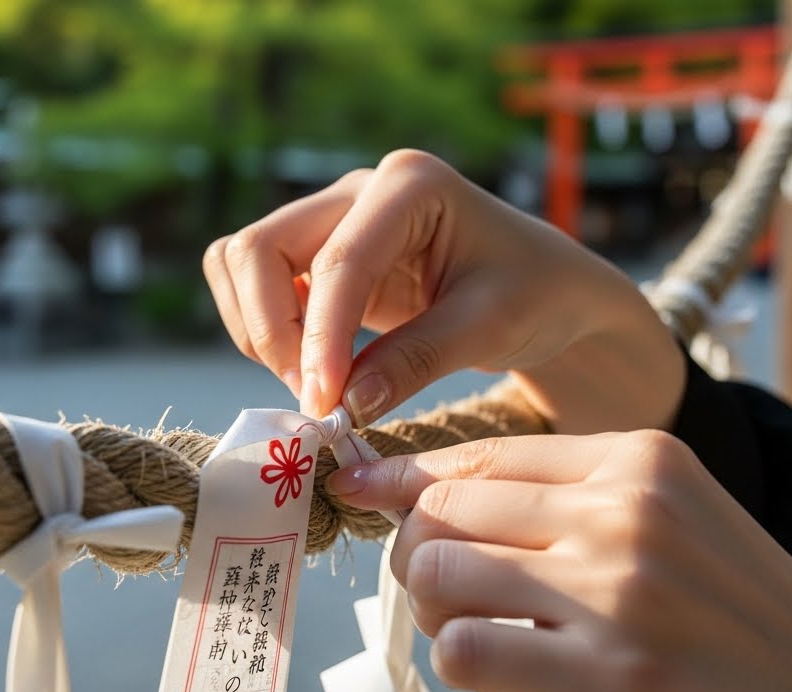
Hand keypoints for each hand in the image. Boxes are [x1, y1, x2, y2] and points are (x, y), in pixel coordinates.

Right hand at [203, 149, 684, 432]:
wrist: (547, 288)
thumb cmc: (535, 293)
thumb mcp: (491, 327)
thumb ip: (416, 361)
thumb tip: (344, 405)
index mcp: (411, 184)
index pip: (338, 259)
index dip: (320, 334)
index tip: (323, 401)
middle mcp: (359, 190)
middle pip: (260, 247)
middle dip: (273, 329)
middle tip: (315, 398)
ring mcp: (334, 218)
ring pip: (244, 263)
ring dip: (262, 331)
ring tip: (316, 387)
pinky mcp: (321, 255)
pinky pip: (260, 285)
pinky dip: (269, 331)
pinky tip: (316, 370)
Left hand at [327, 432, 791, 691]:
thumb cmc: (745, 615)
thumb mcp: (676, 517)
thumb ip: (572, 496)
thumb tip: (433, 494)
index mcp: (643, 458)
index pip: (482, 451)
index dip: (414, 478)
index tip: (375, 491)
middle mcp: (624, 512)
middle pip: (446, 508)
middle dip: (418, 549)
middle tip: (439, 584)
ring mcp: (616, 594)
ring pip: (438, 573)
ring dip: (432, 607)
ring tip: (473, 625)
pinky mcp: (609, 679)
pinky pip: (464, 650)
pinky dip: (460, 659)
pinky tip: (500, 666)